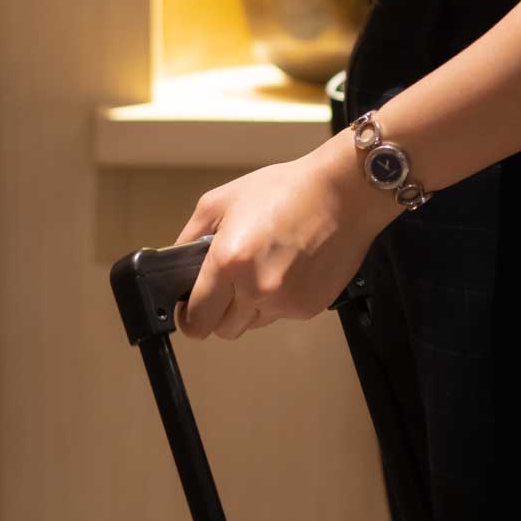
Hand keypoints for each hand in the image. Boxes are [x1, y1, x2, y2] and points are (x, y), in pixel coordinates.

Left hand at [174, 134, 398, 340]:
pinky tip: (290, 268)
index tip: (190, 310)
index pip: (196, 321)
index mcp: (228, 262)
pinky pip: (282, 314)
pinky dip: (280, 299)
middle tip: (227, 285)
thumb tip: (176, 264)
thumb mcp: (222, 200)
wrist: (344, 193)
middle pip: (223, 330)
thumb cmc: (287, 189)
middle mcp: (256, 289)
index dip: (189, 318)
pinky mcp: (309, 308)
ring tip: (265, 267)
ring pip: (252, 324)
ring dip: (250, 306)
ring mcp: (285, 302)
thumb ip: (189, 236)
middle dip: (218, 312)